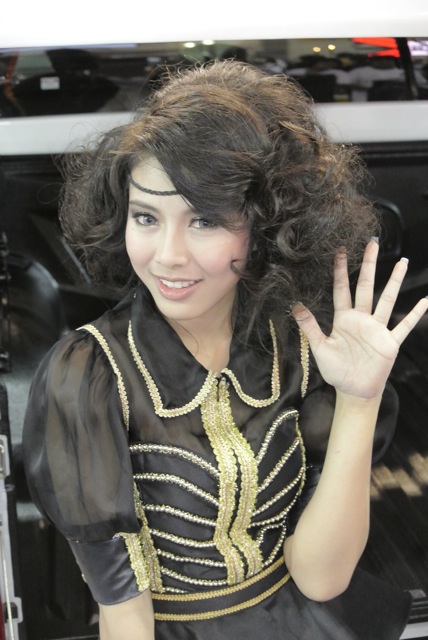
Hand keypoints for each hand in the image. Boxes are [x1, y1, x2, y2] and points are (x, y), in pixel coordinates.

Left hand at [292, 239, 427, 399]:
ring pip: (387, 299)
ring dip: (395, 281)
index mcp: (343, 319)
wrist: (353, 391)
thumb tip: (295, 306)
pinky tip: (426, 300)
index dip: (340, 271)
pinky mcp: (390, 342)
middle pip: (366, 286)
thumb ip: (310, 327)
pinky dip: (415, 314)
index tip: (340, 251)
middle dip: (369, 265)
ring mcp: (377, 329)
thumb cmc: (336, 371)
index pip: (342, 289)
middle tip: (372, 243)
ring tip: (403, 262)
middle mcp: (362, 319)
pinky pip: (404, 325)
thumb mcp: (320, 348)